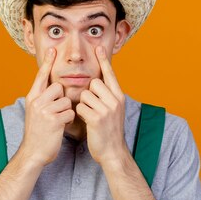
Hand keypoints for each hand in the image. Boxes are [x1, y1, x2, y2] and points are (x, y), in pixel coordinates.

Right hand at [19, 48, 75, 166]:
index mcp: (32, 97)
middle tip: (55, 112)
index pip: (41, 76)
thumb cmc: (37, 132)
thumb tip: (55, 87)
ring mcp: (44, 111)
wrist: (33, 152)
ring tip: (57, 121)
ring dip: (66, 111)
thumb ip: (42, 98)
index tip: (52, 50)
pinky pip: (70, 112)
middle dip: (62, 99)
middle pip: (58, 87)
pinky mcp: (53, 120)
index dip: (47, 63)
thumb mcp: (35, 112)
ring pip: (66, 101)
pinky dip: (69, 120)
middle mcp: (36, 101)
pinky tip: (60, 127)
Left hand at [76, 46, 127, 164]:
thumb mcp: (114, 110)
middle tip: (93, 107)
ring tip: (90, 115)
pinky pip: (81, 107)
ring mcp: (107, 109)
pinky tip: (87, 122)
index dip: (104, 61)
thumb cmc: (109, 130)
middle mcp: (115, 100)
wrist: (113, 151)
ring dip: (83, 104)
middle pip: (94, 82)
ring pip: (85, 94)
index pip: (110, 74)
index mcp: (119, 96)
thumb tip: (97, 82)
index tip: (99, 47)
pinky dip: (81, 114)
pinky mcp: (97, 119)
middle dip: (88, 93)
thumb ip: (107, 95)